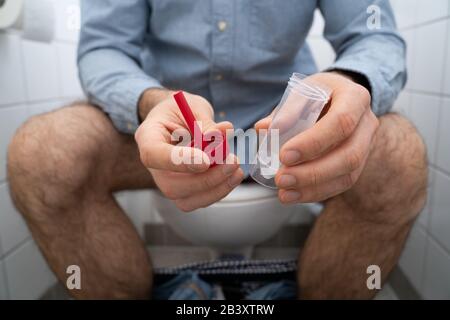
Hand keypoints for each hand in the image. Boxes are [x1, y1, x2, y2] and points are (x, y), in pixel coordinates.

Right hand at [135, 90, 243, 211]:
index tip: (206, 161)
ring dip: (216, 188)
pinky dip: (219, 190)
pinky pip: (198, 199)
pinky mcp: (182, 190)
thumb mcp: (192, 106)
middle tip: (232, 162)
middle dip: (206, 179)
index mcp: (148, 137)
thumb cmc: (181, 109)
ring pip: (185, 200)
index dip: (179, 161)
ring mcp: (166, 181)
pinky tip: (233, 175)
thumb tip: (224, 131)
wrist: (176, 118)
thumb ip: (206, 122)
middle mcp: (154, 165)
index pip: (154, 155)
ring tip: (236, 170)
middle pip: (172, 186)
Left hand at [255, 72, 378, 202]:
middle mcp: (366, 123)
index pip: (341, 122)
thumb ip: (285, 111)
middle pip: (349, 155)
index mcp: (355, 98)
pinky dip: (316, 193)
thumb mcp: (302, 91)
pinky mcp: (358, 164)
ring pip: (347, 174)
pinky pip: (341, 184)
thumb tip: (265, 129)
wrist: (337, 99)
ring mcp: (366, 146)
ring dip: (313, 188)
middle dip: (313, 172)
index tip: (285, 154)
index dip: (313, 142)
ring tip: (284, 192)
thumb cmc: (318, 94)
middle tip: (282, 178)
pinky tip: (293, 195)